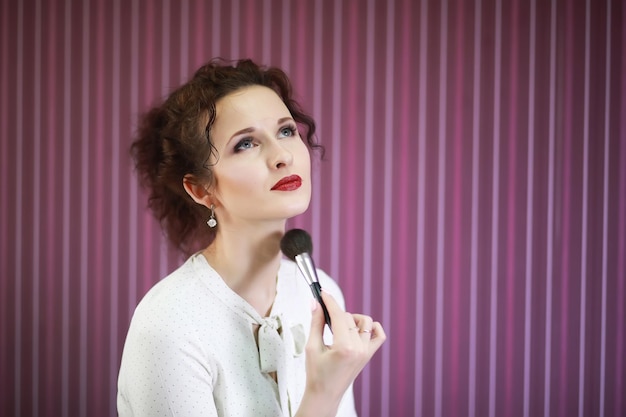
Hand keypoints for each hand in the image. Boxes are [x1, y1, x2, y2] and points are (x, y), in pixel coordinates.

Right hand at [296, 291, 385, 416]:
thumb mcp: (312, 347)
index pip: (338, 315)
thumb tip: (316, 304)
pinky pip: (379, 335)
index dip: (330, 301)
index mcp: (344, 347)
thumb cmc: (316, 375)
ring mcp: (366, 352)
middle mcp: (358, 349)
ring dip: (352, 319)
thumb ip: (316, 323)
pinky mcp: (368, 355)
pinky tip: (358, 328)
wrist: (325, 395)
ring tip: (339, 326)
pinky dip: (372, 328)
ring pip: (365, 322)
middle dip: (335, 312)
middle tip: (323, 314)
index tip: (323, 293)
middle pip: (349, 317)